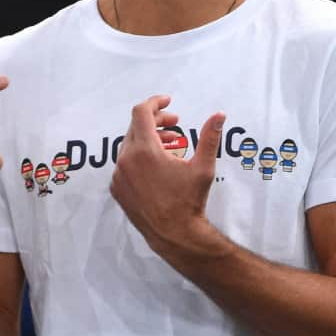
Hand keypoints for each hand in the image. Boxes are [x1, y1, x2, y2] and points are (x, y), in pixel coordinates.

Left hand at [109, 95, 224, 254]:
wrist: (173, 234)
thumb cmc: (189, 201)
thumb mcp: (203, 166)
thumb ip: (210, 137)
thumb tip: (219, 115)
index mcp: (144, 151)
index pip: (141, 112)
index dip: (155, 102)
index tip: (168, 101)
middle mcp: (125, 160)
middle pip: (135, 127)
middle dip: (156, 122)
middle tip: (175, 124)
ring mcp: (118, 175)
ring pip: (129, 146)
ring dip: (148, 140)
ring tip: (171, 144)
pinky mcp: (116, 188)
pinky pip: (124, 164)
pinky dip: (138, 158)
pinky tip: (157, 165)